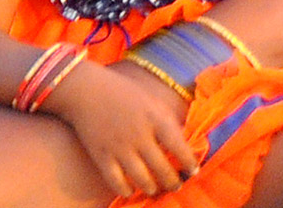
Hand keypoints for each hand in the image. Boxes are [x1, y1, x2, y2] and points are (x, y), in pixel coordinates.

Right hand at [42, 59, 196, 197]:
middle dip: (172, 181)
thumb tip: (184, 142)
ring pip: (142, 179)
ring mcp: (120, 147)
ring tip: (156, 189)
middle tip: (176, 186)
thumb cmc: (125, 94)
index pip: (179, 146)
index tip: (195, 170)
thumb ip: (167, 121)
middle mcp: (140, 134)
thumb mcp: (152, 102)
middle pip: (162, 167)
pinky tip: (130, 191)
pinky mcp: (101, 155)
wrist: (88, 91)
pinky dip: (125, 190)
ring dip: (152, 188)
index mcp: (157, 118)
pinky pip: (116, 181)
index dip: (189, 162)